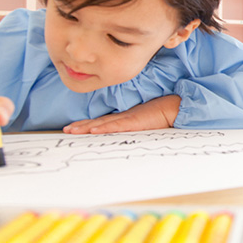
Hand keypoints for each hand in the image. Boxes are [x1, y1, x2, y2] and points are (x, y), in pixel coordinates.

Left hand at [63, 95, 181, 133]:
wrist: (175, 108)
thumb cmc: (164, 116)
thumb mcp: (146, 124)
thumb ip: (136, 127)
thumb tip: (125, 133)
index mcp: (127, 118)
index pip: (104, 122)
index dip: (88, 125)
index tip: (75, 128)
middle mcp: (124, 117)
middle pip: (99, 122)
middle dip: (81, 126)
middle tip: (66, 130)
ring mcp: (128, 119)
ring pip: (103, 124)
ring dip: (86, 127)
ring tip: (72, 131)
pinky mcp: (134, 121)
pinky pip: (116, 125)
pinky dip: (104, 127)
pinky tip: (93, 130)